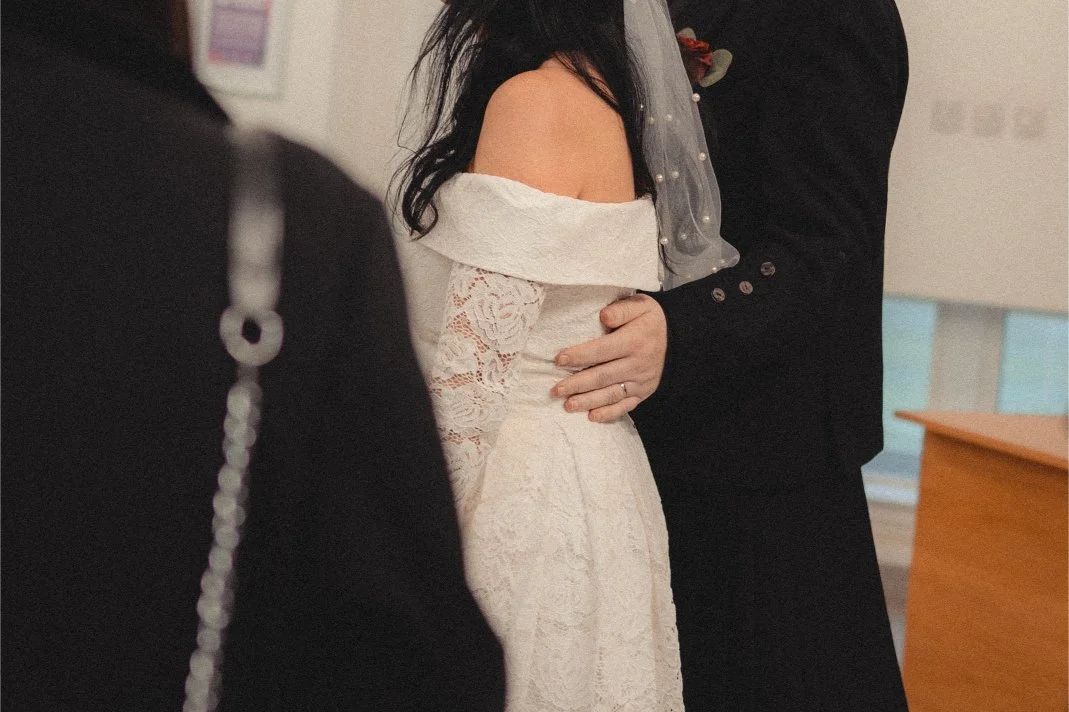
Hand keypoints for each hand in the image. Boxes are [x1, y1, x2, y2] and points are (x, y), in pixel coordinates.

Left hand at [551, 294, 666, 421]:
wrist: (680, 340)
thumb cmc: (652, 321)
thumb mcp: (641, 306)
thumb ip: (621, 310)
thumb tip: (603, 315)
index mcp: (634, 341)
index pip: (602, 350)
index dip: (579, 356)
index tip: (559, 360)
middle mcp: (637, 364)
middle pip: (602, 376)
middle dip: (577, 384)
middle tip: (556, 390)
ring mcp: (640, 382)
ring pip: (611, 394)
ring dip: (588, 401)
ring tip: (567, 405)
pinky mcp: (643, 393)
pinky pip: (625, 406)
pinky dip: (609, 413)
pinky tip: (592, 417)